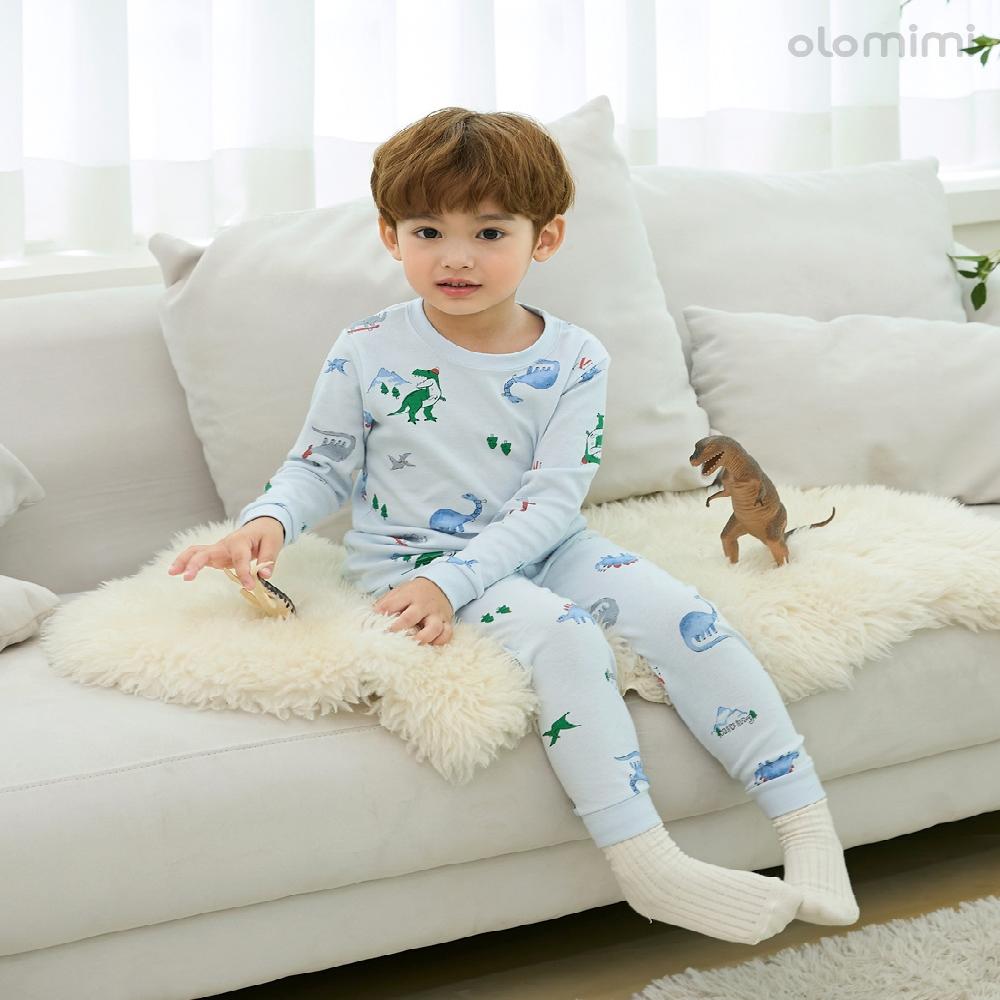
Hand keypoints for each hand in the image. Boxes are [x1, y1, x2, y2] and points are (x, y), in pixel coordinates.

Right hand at [167, 517, 284, 590]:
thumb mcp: (273, 544)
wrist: (262, 526)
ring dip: (183, 561)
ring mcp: (218, 549)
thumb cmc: (267, 535)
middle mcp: (225, 544)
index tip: (250, 586)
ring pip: (196, 552)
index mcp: (240, 541)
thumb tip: (264, 575)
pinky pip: (198, 557)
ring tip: (172, 572)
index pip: (239, 559)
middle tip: (187, 578)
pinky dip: (186, 563)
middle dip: (195, 564)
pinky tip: (176, 572)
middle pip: (205, 552)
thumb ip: (267, 560)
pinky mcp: (216, 555)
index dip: (244, 573)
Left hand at [372, 578, 453, 646]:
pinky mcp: (446, 622)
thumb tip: (370, 618)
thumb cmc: (414, 593)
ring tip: (415, 644)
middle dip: (399, 628)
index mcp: (408, 595)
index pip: (391, 604)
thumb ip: (386, 603)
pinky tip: (431, 646)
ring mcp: (436, 614)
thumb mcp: (399, 592)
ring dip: (424, 638)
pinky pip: (447, 633)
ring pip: (434, 627)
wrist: (440, 585)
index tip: (373, 626)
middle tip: (389, 637)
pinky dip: (440, 641)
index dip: (381, 615)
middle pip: (411, 617)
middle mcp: (423, 605)